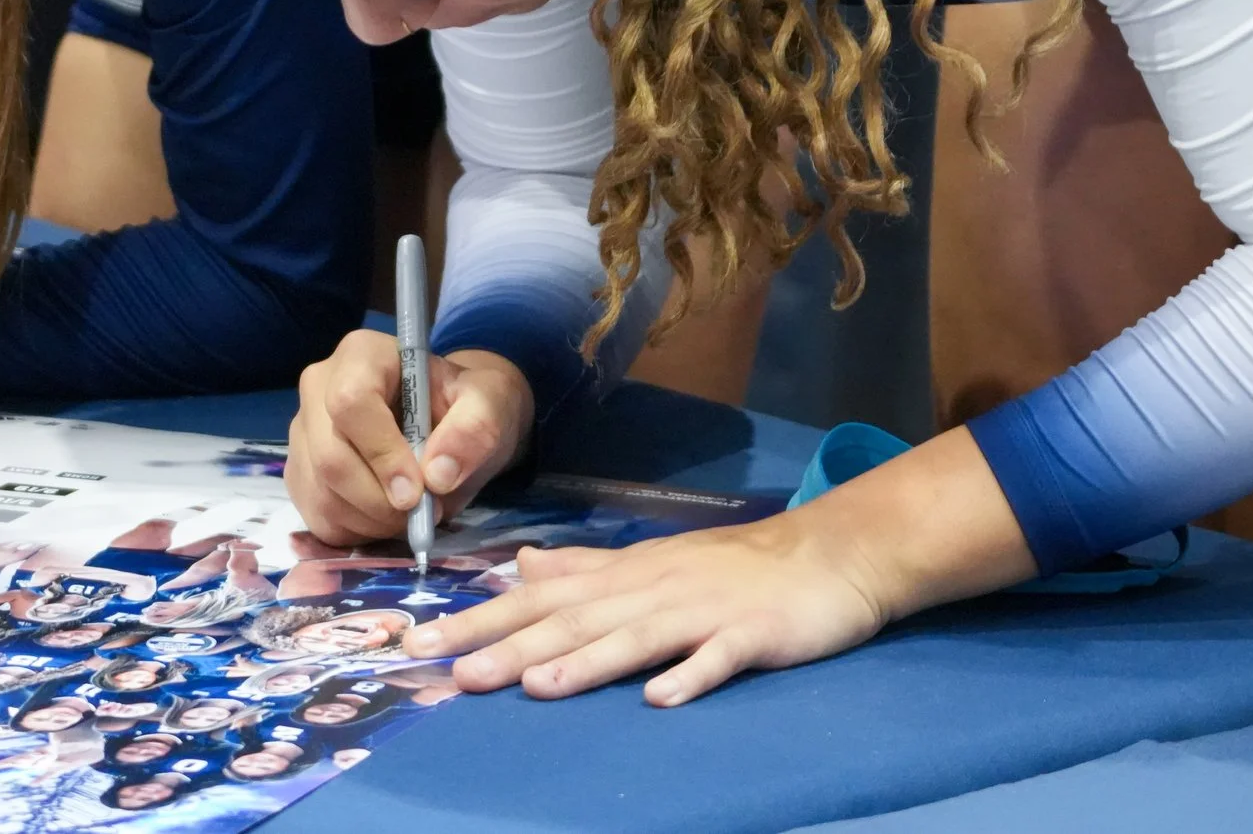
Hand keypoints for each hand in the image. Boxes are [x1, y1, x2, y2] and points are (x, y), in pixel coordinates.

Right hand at [286, 329, 531, 545]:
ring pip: (321, 493)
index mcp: (362, 355)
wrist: (451, 421)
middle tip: (424, 512)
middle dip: (380, 500)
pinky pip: (317, 517)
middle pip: (329, 456)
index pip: (350, 403)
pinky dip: (356, 532)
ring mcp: (303, 431)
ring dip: (372, 520)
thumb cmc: (466, 404)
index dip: (381, 453)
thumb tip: (438, 474)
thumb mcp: (489, 403)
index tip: (418, 490)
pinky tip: (386, 518)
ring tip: (412, 514)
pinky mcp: (300, 471)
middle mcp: (319, 386)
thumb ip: (475, 428)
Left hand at [402, 510, 883, 706]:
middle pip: (573, 620)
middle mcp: (653, 588)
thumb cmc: (734, 567)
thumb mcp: (651, 562)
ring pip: (635, 637)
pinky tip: (659, 699)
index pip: (539, 598)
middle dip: (511, 645)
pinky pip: (717, 658)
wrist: (829, 553)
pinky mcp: (752, 633)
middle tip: (455, 672)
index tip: (423, 640)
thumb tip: (521, 565)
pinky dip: (689, 675)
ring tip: (536, 687)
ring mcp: (703, 610)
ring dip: (586, 663)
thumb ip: (585, 570)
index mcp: (624, 575)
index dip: (481, 619)